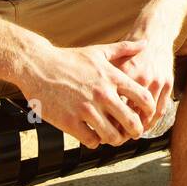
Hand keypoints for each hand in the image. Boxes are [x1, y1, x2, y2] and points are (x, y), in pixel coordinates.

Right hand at [17, 41, 157, 148]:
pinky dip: (95, 141)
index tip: (146, 116)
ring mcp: (86, 109)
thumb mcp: (98, 51)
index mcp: (112, 77)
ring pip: (112, 136)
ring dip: (115, 139)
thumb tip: (145, 44)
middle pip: (132, 122)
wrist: (37, 66)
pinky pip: (91, 141)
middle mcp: (102, 94)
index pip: (144, 98)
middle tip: (133, 133)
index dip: (149, 111)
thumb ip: (124, 48)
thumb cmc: (68, 59)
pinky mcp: (69, 121)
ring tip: (113, 137)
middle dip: (136, 131)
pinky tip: (92, 135)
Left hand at [110, 36, 175, 131]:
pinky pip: (161, 110)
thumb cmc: (129, 50)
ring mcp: (156, 81)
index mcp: (123, 73)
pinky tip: (145, 126)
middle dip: (123, 129)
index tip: (101, 129)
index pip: (113, 105)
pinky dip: (152, 122)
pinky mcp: (168, 83)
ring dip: (139, 128)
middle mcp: (140, 77)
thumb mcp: (111, 60)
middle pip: (130, 113)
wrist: (154, 33)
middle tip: (116, 138)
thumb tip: (86, 101)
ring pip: (147, 115)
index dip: (107, 120)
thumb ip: (101, 80)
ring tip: (130, 135)